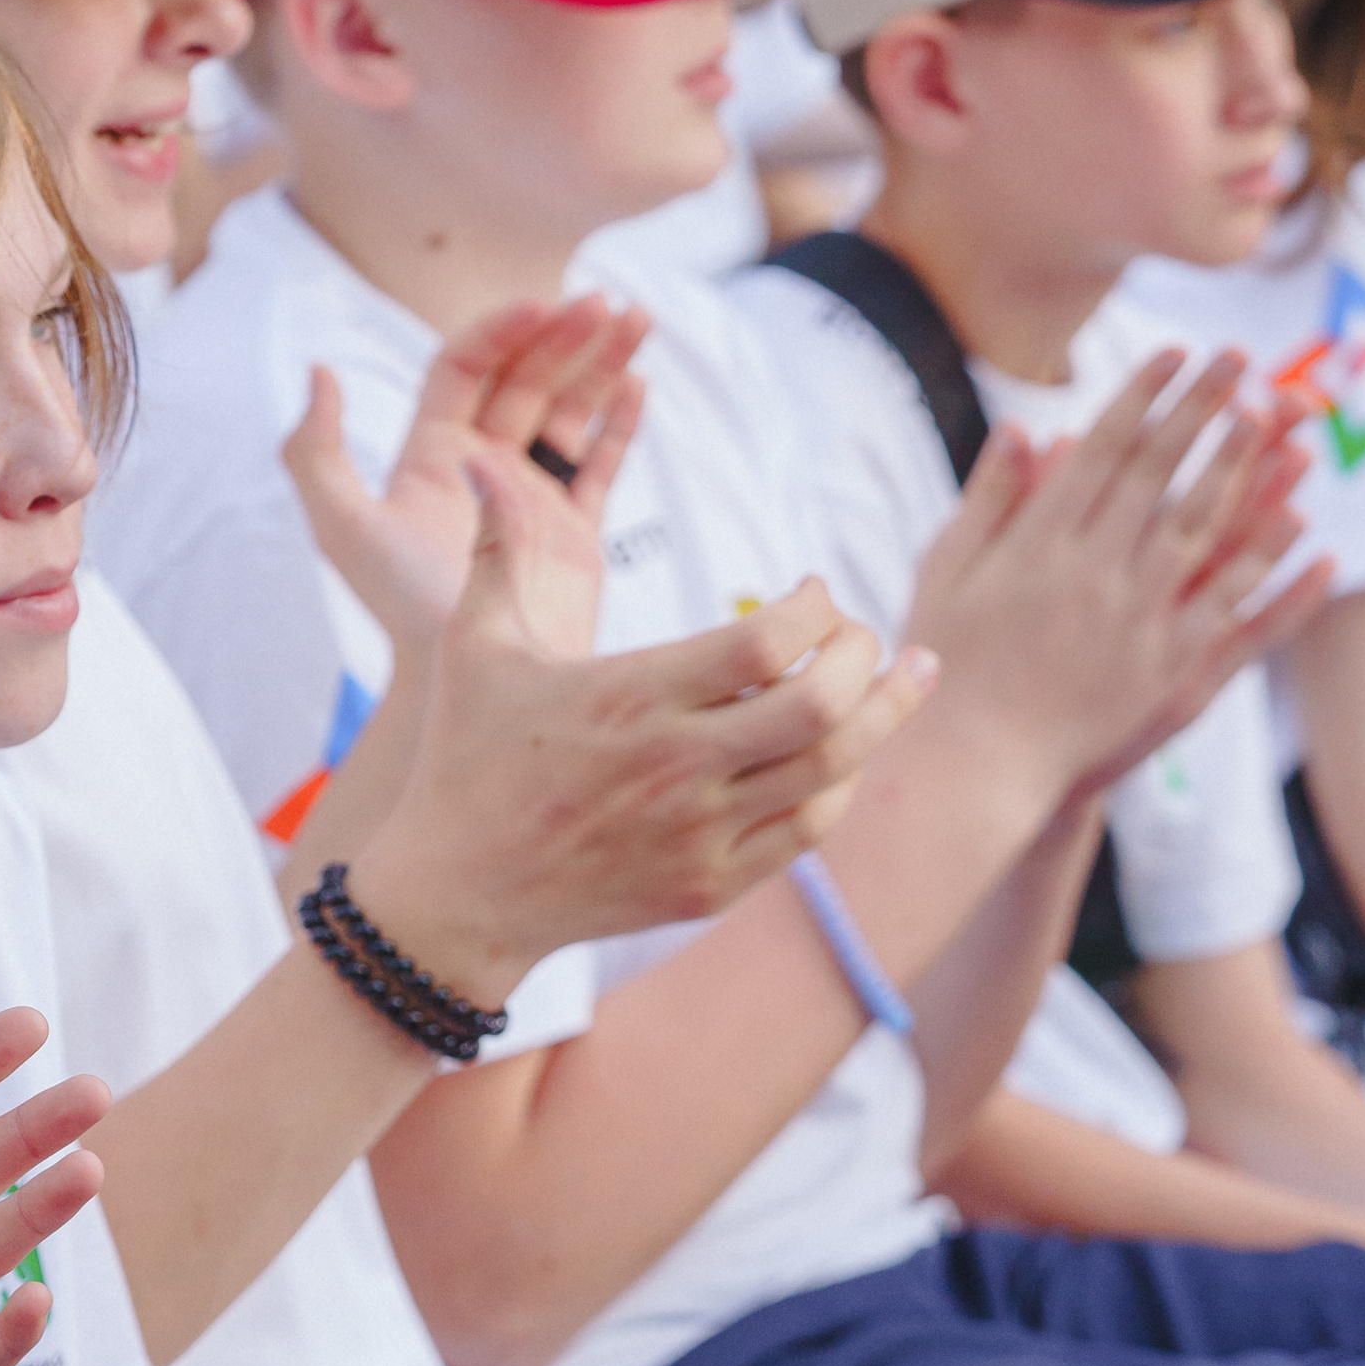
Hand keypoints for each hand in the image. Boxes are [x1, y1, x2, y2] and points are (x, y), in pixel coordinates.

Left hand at [284, 298, 647, 666]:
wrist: (465, 683)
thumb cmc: (400, 610)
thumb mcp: (341, 526)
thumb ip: (315, 450)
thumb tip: (319, 370)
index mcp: (431, 457)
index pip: (468, 369)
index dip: (502, 330)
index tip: (542, 305)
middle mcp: (481, 471)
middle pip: (526, 379)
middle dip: (564, 335)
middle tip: (606, 303)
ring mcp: (530, 500)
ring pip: (571, 412)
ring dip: (602, 362)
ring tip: (640, 319)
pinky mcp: (572, 535)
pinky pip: (600, 467)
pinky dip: (620, 424)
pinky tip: (639, 385)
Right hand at [352, 560, 935, 1004]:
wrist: (455, 899)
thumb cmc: (464, 762)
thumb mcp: (472, 646)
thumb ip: (496, 551)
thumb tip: (484, 466)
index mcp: (631, 698)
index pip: (766, 642)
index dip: (813, 606)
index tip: (811, 590)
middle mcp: (675, 767)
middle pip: (822, 704)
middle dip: (866, 655)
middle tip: (865, 634)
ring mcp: (697, 833)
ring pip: (832, 770)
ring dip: (883, 715)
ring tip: (909, 676)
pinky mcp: (708, 885)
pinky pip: (808, 830)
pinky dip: (840, 784)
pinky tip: (844, 753)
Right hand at [906, 351, 1331, 803]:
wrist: (972, 766)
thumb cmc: (945, 666)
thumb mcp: (945, 572)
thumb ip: (990, 498)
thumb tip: (1028, 428)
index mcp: (1035, 546)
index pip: (1102, 451)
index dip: (1143, 396)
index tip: (1175, 354)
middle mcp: (1090, 575)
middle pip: (1158, 474)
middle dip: (1200, 409)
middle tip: (1238, 359)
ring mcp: (1133, 624)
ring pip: (1200, 528)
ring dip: (1239, 467)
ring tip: (1274, 415)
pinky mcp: (1165, 673)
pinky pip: (1230, 609)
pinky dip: (1267, 565)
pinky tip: (1302, 524)